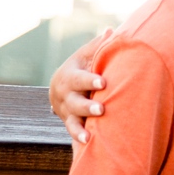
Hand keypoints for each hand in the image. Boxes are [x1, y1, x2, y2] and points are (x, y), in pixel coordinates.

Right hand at [50, 28, 111, 143]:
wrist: (61, 86)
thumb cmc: (82, 66)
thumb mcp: (87, 54)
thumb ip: (99, 46)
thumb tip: (112, 31)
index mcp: (70, 75)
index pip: (80, 78)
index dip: (90, 80)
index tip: (103, 82)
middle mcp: (65, 94)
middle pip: (75, 101)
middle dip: (87, 106)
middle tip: (101, 110)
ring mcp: (66, 110)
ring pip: (72, 120)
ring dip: (80, 128)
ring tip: (89, 135)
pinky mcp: (70, 122)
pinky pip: (73, 131)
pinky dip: (78, 137)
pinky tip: (87, 144)